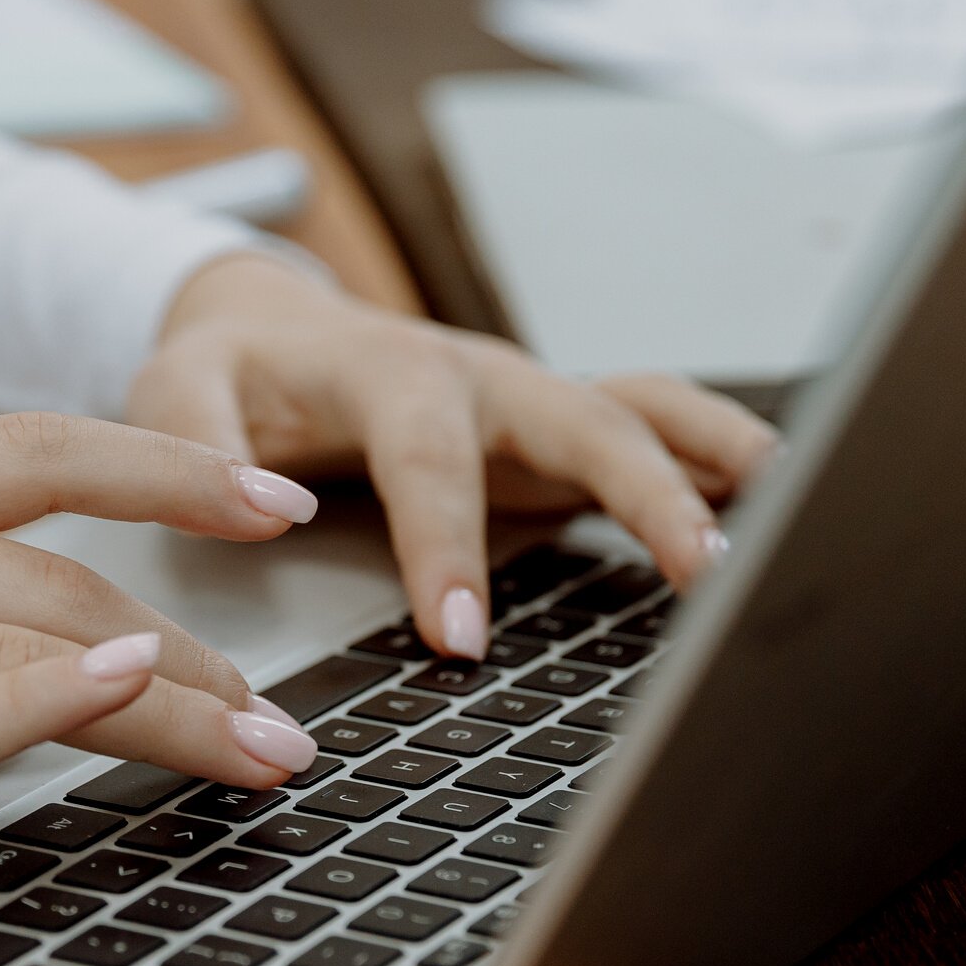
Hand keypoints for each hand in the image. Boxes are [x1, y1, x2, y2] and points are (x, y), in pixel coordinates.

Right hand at [0, 414, 325, 859]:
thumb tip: (9, 621)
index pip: (39, 452)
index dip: (171, 469)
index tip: (270, 503)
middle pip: (71, 577)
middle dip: (206, 653)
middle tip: (287, 718)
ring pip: (42, 646)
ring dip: (180, 705)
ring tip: (267, 756)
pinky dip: (53, 695)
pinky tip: (136, 693)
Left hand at [131, 253, 779, 657]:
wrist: (269, 327)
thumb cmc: (229, 371)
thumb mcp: (175, 389)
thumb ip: (196, 440)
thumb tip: (259, 507)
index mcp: (387, 372)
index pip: (427, 459)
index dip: (446, 544)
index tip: (459, 637)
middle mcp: (479, 377)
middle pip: (580, 420)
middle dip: (645, 491)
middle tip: (698, 573)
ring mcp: (530, 400)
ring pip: (640, 410)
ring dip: (711, 459)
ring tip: (791, 511)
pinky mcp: (557, 431)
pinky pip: (650, 429)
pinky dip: (715, 457)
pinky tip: (776, 501)